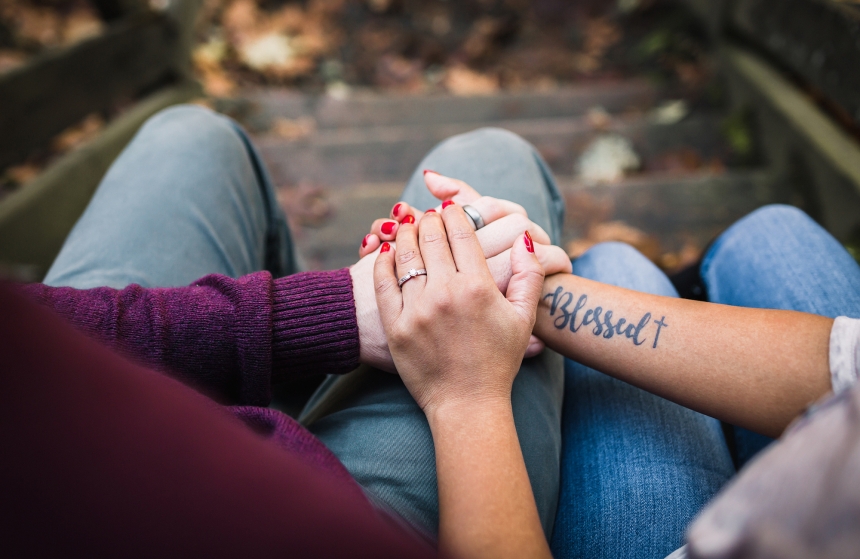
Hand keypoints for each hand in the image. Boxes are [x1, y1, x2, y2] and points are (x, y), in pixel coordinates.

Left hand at [373, 200, 544, 412]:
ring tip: (408, 225)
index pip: (461, 234)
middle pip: (431, 237)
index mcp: (479, 287)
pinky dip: (384, 262)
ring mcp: (418, 309)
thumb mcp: (524, 319)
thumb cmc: (498, 361)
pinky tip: (388, 251)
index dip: (454, 215)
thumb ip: (529, 275)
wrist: (466, 403)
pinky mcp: (397, 325)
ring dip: (406, 234)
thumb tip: (524, 240)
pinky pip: (384, 283)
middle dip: (429, 220)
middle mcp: (447, 294)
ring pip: (406, 255)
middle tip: (428, 215)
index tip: (450, 209)